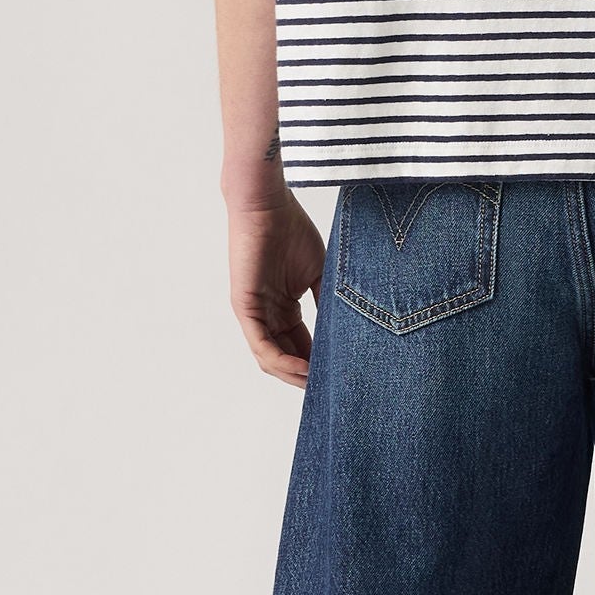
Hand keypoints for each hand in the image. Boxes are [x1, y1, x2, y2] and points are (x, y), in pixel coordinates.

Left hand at [229, 195, 327, 387]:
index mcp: (283, 306)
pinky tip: (302, 370)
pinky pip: (261, 345)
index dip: (318, 363)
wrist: (269, 205)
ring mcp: (254, 313)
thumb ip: (327, 299)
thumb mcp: (320, 270)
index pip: (300, 344)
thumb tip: (349, 326)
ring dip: (294, 375)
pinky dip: (281, 361)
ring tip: (319, 385)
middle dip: (307, 376)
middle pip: (286, 357)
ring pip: (272, 358)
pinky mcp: (245, 308)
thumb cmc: (291, 230)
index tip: (340, 375)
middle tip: (333, 389)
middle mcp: (266, 315)